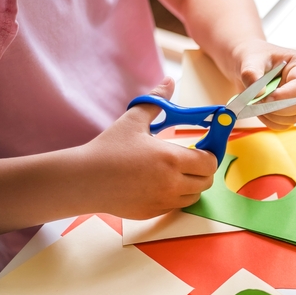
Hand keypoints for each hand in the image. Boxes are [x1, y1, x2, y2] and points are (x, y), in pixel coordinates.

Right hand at [81, 77, 217, 218]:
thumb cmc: (108, 149)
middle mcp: (172, 183)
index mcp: (172, 159)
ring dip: (192, 184)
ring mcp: (163, 201)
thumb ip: (156, 101)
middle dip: (203, 169)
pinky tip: (160, 183)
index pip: (210, 162)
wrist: (84, 180)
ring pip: (194, 196)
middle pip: (207, 181)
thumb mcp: (132, 120)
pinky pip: (176, 206)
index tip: (202, 147)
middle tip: (191, 159)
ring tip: (176, 171)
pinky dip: (175, 195)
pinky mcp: (153, 212)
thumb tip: (169, 82)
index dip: (210, 153)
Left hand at [230, 39, 295, 129]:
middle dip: (278, 108)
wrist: (247, 65)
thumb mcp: (250, 60)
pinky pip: (284, 124)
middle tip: (257, 103)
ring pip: (294, 117)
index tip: (265, 97)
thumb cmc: (252, 58)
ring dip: (273, 116)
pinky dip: (270, 121)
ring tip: (256, 105)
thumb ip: (252, 74)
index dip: (284, 95)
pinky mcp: (290, 111)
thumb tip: (259, 94)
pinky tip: (259, 111)